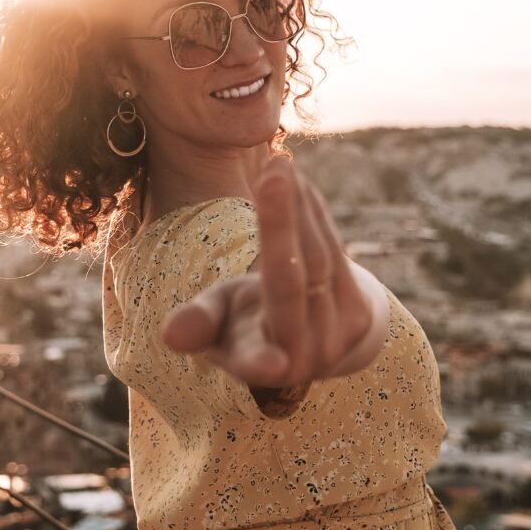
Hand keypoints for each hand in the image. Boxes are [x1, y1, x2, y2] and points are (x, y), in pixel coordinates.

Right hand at [160, 156, 376, 388]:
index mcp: (253, 364)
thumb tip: (169, 336)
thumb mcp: (217, 322)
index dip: (259, 363)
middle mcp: (300, 357)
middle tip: (273, 174)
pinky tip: (297, 178)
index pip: (254, 360)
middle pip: (289, 284)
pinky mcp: (360, 313)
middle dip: (280, 226)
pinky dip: (313, 211)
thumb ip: (200, 322)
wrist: (307, 335)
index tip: (274, 366)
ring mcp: (336, 336)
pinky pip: (333, 251)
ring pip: (316, 258)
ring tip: (278, 163)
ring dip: (297, 206)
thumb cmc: (246, 324)